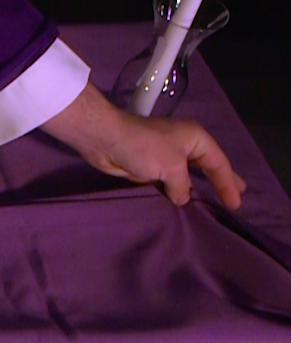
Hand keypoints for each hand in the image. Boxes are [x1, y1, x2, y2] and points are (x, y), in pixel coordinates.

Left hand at [40, 82, 245, 210]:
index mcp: (196, 139)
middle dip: (221, 181)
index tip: (236, 203)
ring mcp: (165, 156)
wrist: (106, 140)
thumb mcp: (171, 167)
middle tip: (234, 197)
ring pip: (187, 176)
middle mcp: (184, 145)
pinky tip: (180, 202)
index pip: (219, 164)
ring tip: (210, 202)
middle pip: (207, 167)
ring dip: (196, 189)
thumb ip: (182, 186)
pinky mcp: (149, 166)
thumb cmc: (144, 147)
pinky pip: (168, 182)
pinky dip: (175, 192)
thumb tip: (183, 198)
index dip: (229, 184)